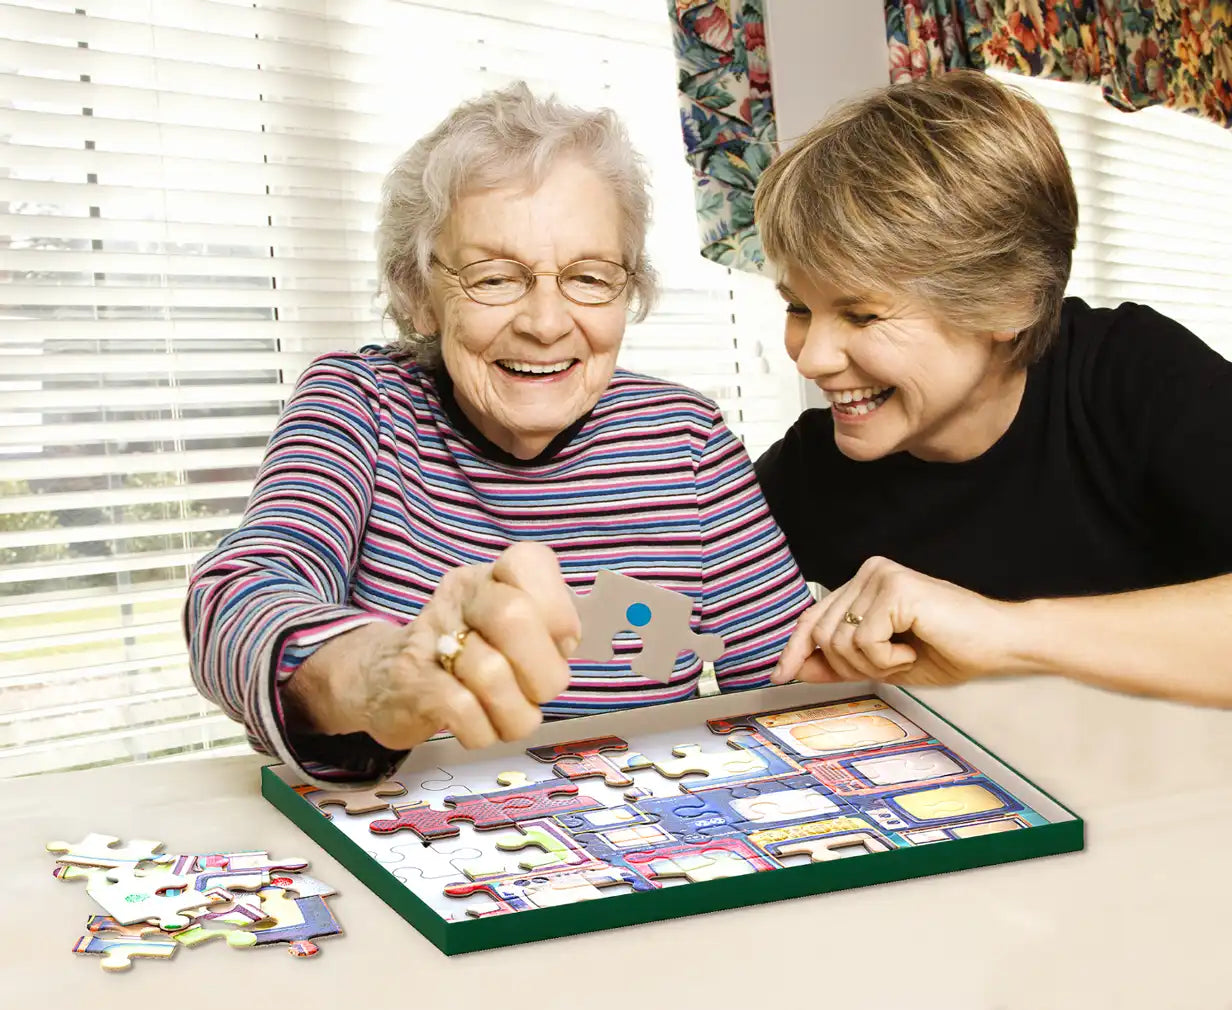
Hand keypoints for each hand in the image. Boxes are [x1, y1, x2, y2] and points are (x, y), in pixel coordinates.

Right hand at [323, 541, 579, 750]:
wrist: (383, 678)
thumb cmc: (467, 654)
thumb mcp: (507, 629)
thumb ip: (545, 629)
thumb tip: (569, 644)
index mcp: (492, 576)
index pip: (530, 561)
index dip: (559, 610)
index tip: (562, 643)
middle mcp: (461, 595)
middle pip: (514, 617)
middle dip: (544, 671)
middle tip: (542, 691)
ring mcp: (432, 636)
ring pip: (490, 674)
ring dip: (516, 713)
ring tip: (511, 716)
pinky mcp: (412, 681)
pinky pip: (463, 710)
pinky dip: (484, 730)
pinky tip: (480, 727)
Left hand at [770, 556, 1027, 687]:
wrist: (1001, 644)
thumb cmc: (952, 650)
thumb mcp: (884, 664)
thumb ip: (840, 662)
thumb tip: (796, 669)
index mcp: (864, 584)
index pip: (814, 617)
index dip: (794, 650)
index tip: (779, 676)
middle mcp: (868, 572)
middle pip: (820, 633)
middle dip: (848, 667)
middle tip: (891, 667)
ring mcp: (881, 576)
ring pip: (838, 640)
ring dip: (871, 665)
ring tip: (906, 656)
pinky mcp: (895, 588)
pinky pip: (863, 640)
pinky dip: (886, 659)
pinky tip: (913, 650)